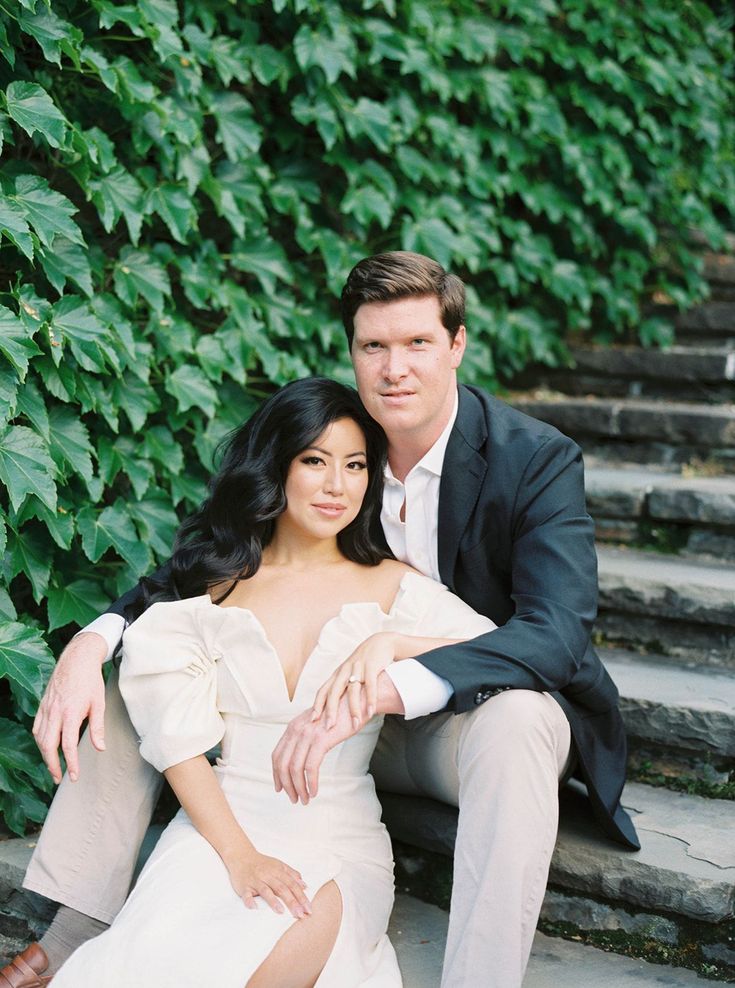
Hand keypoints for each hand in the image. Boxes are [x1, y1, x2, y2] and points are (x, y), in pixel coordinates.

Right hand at [32, 632, 107, 783]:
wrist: (77, 659)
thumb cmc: (90, 680)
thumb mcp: (99, 703)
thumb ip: (98, 727)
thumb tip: (100, 748)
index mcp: (71, 712)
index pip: (67, 745)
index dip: (70, 763)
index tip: (74, 776)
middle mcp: (55, 712)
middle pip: (48, 745)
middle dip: (52, 765)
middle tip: (59, 778)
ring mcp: (46, 708)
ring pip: (40, 738)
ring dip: (45, 755)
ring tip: (54, 766)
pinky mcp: (42, 705)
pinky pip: (37, 727)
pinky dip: (40, 740)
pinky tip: (46, 746)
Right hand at [227, 848, 311, 918]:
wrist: (241, 856)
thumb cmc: (262, 864)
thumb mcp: (278, 865)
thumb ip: (292, 874)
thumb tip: (304, 886)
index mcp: (278, 871)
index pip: (292, 884)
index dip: (301, 896)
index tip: (308, 909)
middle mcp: (268, 875)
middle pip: (282, 888)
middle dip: (292, 901)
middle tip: (300, 914)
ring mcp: (255, 880)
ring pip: (266, 890)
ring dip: (273, 901)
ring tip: (281, 911)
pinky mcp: (244, 886)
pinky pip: (246, 894)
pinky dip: (249, 901)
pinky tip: (254, 908)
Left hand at [272, 693, 363, 805]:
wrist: (358, 701)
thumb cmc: (340, 715)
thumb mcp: (317, 724)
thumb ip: (306, 737)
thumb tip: (301, 758)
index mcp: (293, 726)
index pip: (276, 755)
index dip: (276, 775)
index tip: (280, 788)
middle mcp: (296, 729)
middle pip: (282, 764)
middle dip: (286, 785)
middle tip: (295, 799)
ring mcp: (308, 733)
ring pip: (294, 768)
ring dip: (299, 788)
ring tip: (305, 799)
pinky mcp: (321, 739)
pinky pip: (311, 767)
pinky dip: (311, 783)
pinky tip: (315, 791)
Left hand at [312, 633, 396, 729]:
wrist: (381, 642)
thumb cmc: (363, 663)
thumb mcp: (349, 672)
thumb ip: (343, 687)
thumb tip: (335, 709)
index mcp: (337, 674)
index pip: (323, 690)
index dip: (317, 705)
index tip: (312, 720)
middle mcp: (345, 670)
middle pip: (334, 692)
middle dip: (331, 710)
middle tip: (329, 727)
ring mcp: (358, 668)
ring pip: (353, 690)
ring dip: (354, 709)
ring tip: (355, 725)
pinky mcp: (372, 666)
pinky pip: (370, 685)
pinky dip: (370, 699)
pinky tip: (370, 711)